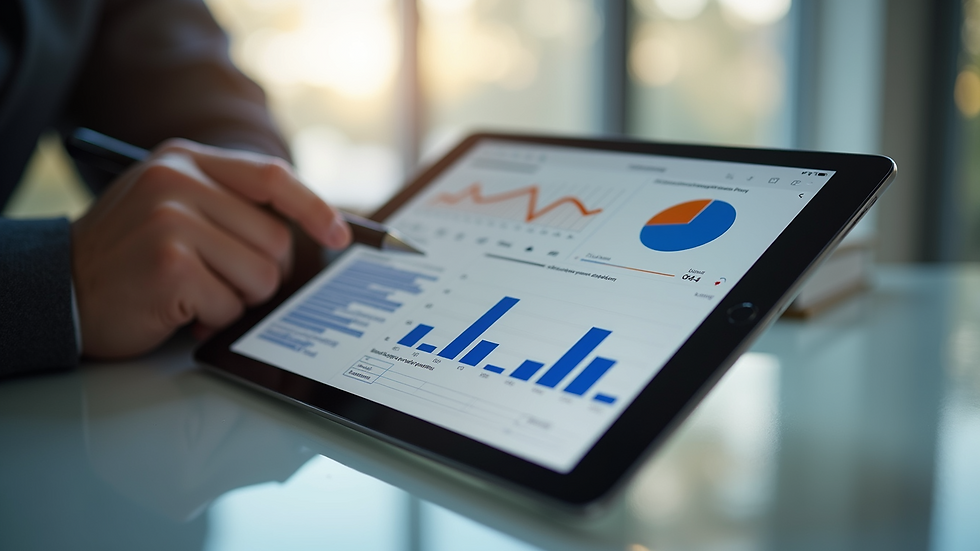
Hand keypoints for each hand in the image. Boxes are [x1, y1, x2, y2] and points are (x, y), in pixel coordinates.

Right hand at [71, 139, 350, 357]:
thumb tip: (306, 233)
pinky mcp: (170, 266)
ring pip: (261, 276)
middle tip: (220, 282)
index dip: (314, 208)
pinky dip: (212, 321)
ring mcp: (172, 222)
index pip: (272, 178)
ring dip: (236, 300)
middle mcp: (178, 182)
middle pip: (277, 239)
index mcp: (185, 160)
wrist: (59, 290)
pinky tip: (179, 311)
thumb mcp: (171, 206)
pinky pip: (230, 306)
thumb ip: (229, 206)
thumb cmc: (127, 256)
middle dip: (260, 274)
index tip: (340, 235)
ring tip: (195, 294)